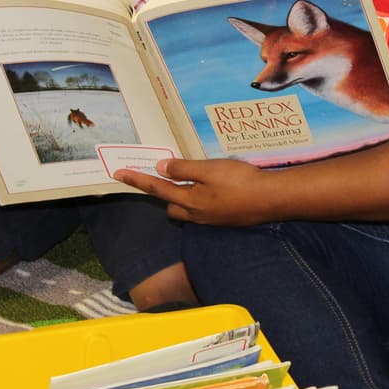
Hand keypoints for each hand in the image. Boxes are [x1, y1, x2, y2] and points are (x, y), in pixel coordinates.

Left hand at [114, 159, 272, 225]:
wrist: (271, 199)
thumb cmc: (240, 181)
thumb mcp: (209, 169)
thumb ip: (184, 169)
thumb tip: (160, 168)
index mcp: (189, 201)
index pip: (156, 188)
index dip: (137, 180)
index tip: (118, 175)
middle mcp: (197, 214)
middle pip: (172, 206)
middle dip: (165, 194)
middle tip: (166, 176)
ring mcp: (212, 220)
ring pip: (188, 211)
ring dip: (184, 198)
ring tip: (192, 181)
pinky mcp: (225, 220)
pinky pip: (204, 212)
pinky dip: (201, 201)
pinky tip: (214, 190)